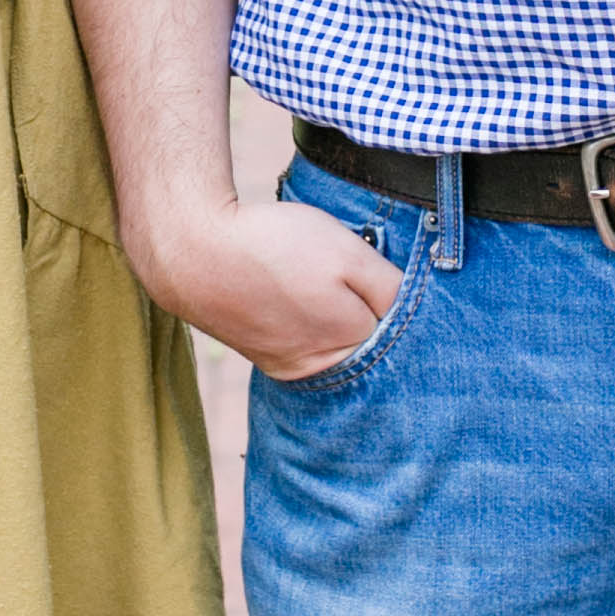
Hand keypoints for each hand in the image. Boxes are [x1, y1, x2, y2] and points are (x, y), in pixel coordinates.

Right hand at [136, 187, 401, 382]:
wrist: (192, 253)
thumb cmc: (274, 247)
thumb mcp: (347, 254)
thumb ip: (391, 286)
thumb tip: (421, 307)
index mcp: (352, 344)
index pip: (403, 333)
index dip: (406, 302)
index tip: (400, 279)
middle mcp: (324, 368)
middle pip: (371, 347)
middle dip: (377, 317)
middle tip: (366, 281)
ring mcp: (292, 367)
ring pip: (340, 348)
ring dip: (344, 322)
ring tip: (325, 286)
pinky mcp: (268, 359)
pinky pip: (309, 349)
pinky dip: (314, 327)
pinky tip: (302, 299)